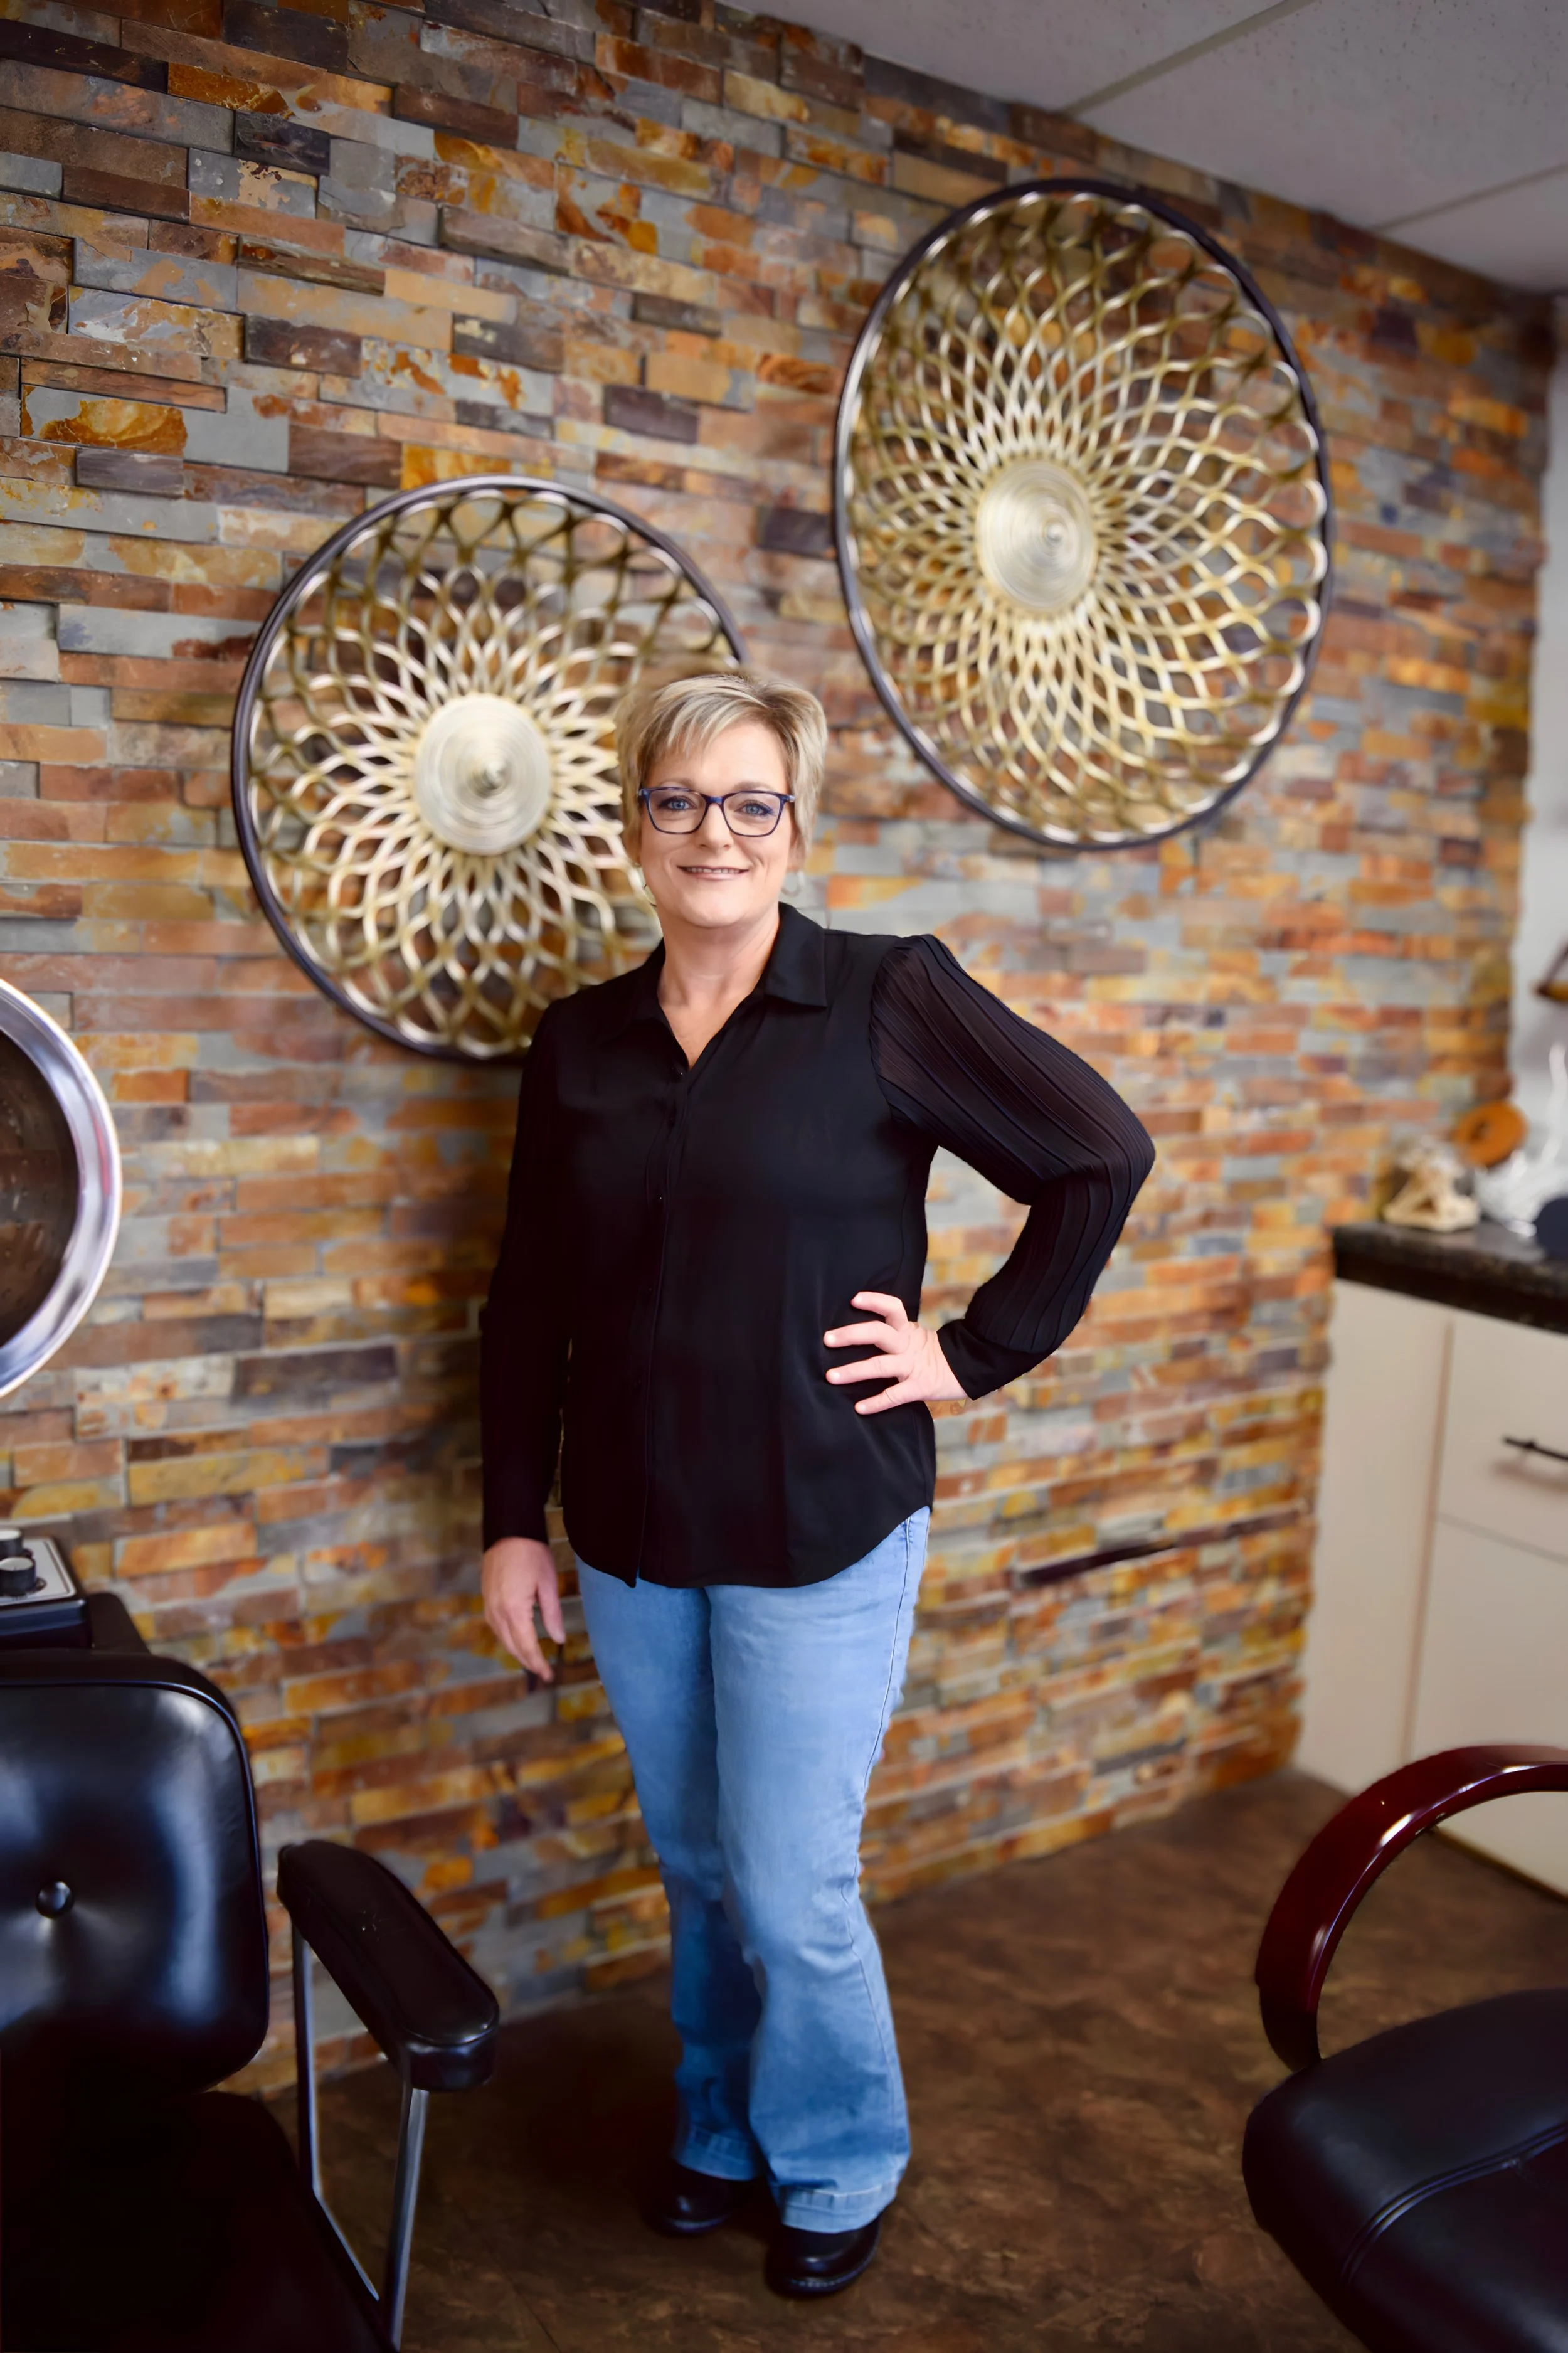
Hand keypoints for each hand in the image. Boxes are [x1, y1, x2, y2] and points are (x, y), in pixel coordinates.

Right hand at [482, 1536, 564, 1680]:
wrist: (508, 1532)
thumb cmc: (531, 1554)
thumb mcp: (548, 1584)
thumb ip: (552, 1614)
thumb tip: (558, 1639)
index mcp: (515, 1610)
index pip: (527, 1646)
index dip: (537, 1663)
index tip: (548, 1675)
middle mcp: (497, 1612)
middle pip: (512, 1646)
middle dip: (528, 1661)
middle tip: (543, 1671)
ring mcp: (489, 1606)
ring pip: (502, 1639)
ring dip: (517, 1652)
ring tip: (533, 1660)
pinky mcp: (486, 1600)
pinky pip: (496, 1628)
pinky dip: (508, 1639)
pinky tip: (518, 1640)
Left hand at [824, 1291, 967, 1415]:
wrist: (969, 1369)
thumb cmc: (935, 1354)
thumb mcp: (917, 1336)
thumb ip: (894, 1333)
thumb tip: (859, 1333)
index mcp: (908, 1330)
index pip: (893, 1308)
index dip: (874, 1301)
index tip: (854, 1299)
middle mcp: (908, 1345)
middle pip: (878, 1334)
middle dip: (851, 1335)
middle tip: (827, 1339)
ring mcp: (913, 1366)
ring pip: (880, 1366)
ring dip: (853, 1371)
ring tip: (831, 1376)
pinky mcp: (920, 1387)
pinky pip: (895, 1395)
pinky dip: (876, 1403)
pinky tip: (859, 1408)